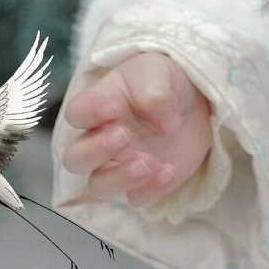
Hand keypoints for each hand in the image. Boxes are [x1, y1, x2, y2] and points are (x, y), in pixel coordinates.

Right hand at [58, 52, 213, 208]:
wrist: (193, 102)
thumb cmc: (164, 80)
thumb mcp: (159, 71)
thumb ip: (154, 91)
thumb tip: (162, 122)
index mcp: (99, 105)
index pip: (76, 113)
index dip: (88, 113)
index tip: (114, 107)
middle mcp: (102, 139)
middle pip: (75, 159)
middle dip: (95, 151)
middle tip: (123, 136)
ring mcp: (121, 164)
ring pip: (100, 185)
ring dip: (120, 177)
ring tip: (148, 161)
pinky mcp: (145, 183)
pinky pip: (138, 197)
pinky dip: (151, 189)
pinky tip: (170, 170)